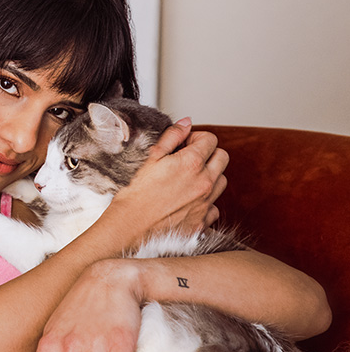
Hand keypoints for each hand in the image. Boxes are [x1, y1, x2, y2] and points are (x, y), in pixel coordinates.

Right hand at [115, 118, 228, 237]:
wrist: (130, 228)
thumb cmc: (135, 195)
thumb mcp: (150, 158)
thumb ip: (172, 137)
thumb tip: (186, 124)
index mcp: (191, 163)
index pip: (210, 139)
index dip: (197, 138)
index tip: (186, 144)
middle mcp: (204, 182)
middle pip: (222, 158)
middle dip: (209, 154)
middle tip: (191, 159)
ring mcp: (206, 203)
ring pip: (222, 182)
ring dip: (210, 177)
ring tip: (190, 180)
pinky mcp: (203, 222)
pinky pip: (215, 207)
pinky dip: (206, 203)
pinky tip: (189, 202)